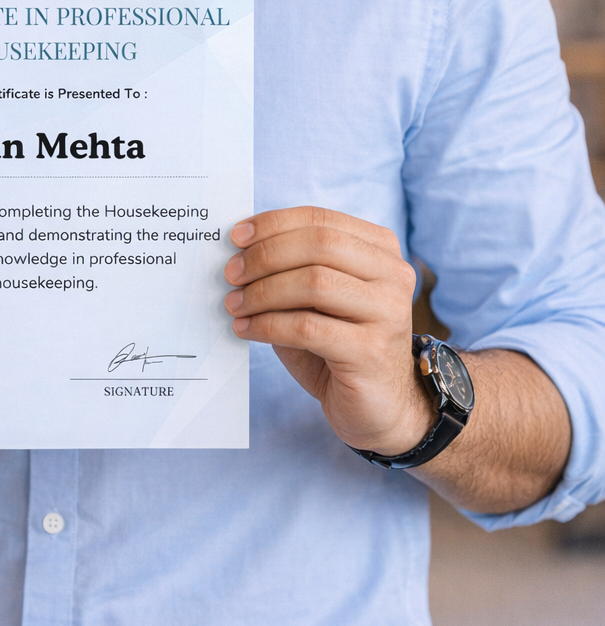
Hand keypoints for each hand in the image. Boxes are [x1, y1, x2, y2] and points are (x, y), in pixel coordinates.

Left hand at [224, 206, 432, 456]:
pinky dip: (268, 325)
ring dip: (263, 292)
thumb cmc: (340, 345)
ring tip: (234, 304)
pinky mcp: (371, 351)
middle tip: (231, 273)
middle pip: (320, 244)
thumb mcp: (319, 298)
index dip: (274, 224)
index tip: (236, 236)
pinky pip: (308, 328)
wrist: (380, 406)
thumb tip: (240, 250)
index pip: (322, 220)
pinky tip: (246, 330)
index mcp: (381, 250)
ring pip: (315, 283)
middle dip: (266, 255)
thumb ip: (293, 268)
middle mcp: (393, 275)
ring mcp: (388, 313)